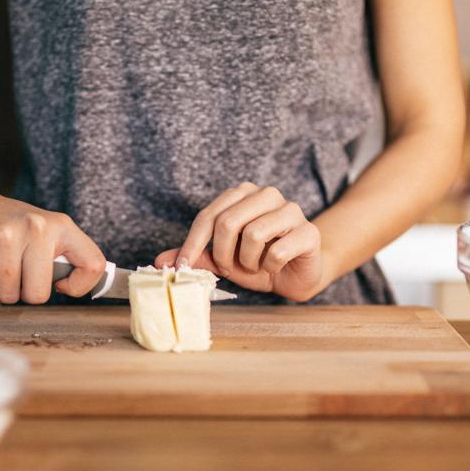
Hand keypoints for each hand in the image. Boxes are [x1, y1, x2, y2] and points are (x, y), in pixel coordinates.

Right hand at [0, 185, 106, 303]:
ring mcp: (4, 236)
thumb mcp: (47, 230)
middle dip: (25, 292)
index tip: (62, 284)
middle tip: (18, 271)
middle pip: (38, 295)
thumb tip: (78, 289)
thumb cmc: (11, 226)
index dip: (81, 286)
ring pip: (9, 295)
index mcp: (61, 225)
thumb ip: (67, 256)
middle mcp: (36, 227)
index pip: (93, 265)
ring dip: (1, 288)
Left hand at [155, 182, 323, 301]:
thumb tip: (160, 261)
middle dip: (223, 254)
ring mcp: (291, 210)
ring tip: (256, 265)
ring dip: (248, 261)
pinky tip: (275, 267)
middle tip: (230, 267)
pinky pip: (277, 251)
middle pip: (228, 222)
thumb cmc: (258, 262)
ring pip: (253, 235)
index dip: (192, 243)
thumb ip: (195, 256)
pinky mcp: (309, 232)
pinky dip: (270, 267)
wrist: (296, 275)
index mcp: (243, 194)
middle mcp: (267, 195)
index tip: (182, 266)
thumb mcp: (222, 260)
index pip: (209, 215)